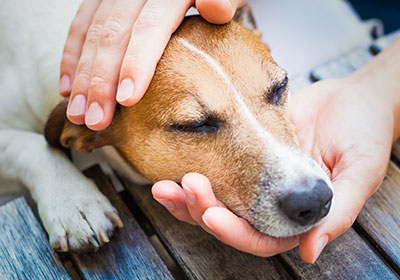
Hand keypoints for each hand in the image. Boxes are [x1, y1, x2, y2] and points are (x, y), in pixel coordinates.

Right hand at [60, 0, 244, 130]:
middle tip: (96, 120)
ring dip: (82, 76)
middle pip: (114, 34)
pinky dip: (71, 57)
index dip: (136, 62)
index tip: (127, 99)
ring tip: (79, 114)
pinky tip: (68, 87)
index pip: (151, 27)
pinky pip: (81, 24)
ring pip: (92, 33)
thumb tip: (216, 9)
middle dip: (101, 81)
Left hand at [151, 39, 399, 261]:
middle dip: (201, 210)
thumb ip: (338, 213)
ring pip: (215, 201)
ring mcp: (255, 181)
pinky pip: (214, 170)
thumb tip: (312, 251)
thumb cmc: (363, 134)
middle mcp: (272, 205)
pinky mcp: (242, 156)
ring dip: (187, 197)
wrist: (351, 100)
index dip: (234, 231)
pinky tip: (172, 170)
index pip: (260, 237)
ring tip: (163, 186)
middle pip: (229, 222)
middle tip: (182, 188)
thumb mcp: (360, 173)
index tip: (211, 214)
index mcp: (298, 217)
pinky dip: (192, 172)